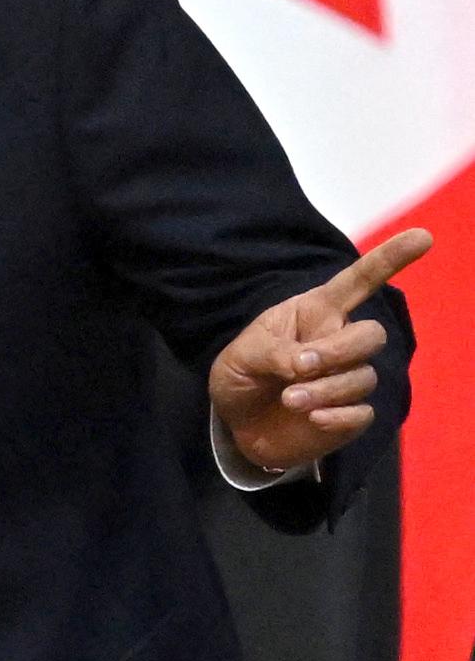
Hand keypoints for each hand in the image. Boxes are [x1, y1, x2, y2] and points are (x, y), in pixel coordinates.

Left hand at [208, 227, 431, 476]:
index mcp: (315, 312)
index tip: (421, 237)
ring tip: (288, 399)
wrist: (238, 423)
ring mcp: (349, 377)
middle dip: (340, 350)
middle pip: (371, 334)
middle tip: (299, 367)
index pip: (357, 282)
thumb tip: (307, 364)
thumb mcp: (243, 356)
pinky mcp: (352, 414)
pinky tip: (312, 419)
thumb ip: (274, 353)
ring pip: (363, 378)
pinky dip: (338, 417)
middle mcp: (339, 341)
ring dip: (324, 389)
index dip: (389, 260)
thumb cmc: (242, 376)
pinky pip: (363, 412)